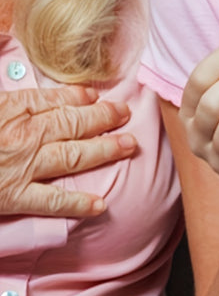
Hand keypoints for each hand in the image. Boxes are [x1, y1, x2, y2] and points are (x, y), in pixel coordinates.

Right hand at [0, 86, 134, 216]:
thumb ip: (9, 102)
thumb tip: (25, 89)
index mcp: (12, 109)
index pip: (54, 99)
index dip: (78, 97)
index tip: (95, 96)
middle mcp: (25, 135)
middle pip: (73, 123)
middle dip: (104, 117)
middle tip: (126, 113)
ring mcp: (22, 166)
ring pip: (73, 155)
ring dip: (105, 150)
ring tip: (130, 145)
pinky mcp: (13, 196)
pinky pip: (52, 200)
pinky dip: (77, 204)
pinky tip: (100, 206)